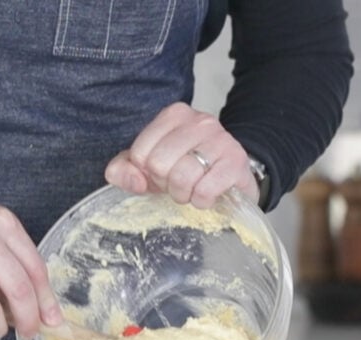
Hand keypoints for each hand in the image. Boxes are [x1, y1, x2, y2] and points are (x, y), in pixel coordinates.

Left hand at [104, 102, 258, 208]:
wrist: (233, 176)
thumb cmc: (188, 170)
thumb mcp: (150, 168)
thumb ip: (125, 170)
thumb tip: (133, 180)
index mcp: (173, 115)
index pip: (139, 153)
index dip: (147, 173)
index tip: (164, 172)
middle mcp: (198, 121)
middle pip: (159, 165)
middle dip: (166, 184)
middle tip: (179, 183)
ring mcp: (220, 139)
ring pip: (182, 177)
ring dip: (184, 195)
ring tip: (193, 190)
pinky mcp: (236, 161)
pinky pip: (205, 190)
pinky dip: (202, 202)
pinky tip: (207, 196)